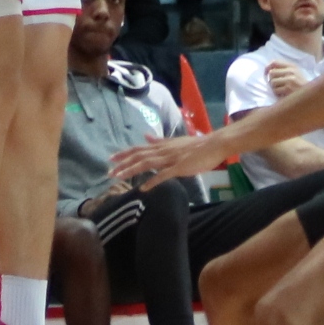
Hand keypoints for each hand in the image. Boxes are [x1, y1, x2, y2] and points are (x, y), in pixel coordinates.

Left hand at [111, 128, 226, 189]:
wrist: (214, 145)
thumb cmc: (197, 145)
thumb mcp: (174, 141)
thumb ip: (159, 141)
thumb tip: (145, 136)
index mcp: (162, 145)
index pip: (139, 148)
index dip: (124, 153)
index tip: (111, 159)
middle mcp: (163, 150)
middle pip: (138, 156)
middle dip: (122, 164)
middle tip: (109, 172)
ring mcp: (171, 158)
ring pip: (146, 164)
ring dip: (131, 170)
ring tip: (119, 178)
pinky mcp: (179, 167)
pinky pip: (163, 175)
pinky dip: (152, 181)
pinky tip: (143, 188)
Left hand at [264, 59, 306, 101]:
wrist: (311, 96)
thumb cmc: (301, 86)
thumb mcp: (295, 73)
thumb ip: (284, 69)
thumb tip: (268, 69)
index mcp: (292, 66)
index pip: (275, 62)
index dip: (267, 67)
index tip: (266, 73)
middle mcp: (291, 71)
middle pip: (271, 73)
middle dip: (272, 80)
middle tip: (277, 85)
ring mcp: (290, 80)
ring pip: (272, 82)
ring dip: (274, 88)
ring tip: (281, 90)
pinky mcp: (288, 89)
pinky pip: (275, 90)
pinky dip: (277, 94)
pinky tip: (284, 94)